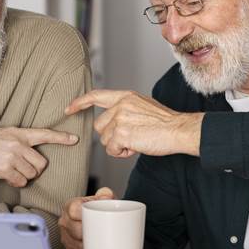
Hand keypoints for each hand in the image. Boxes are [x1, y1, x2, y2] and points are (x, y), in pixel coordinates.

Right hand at [0, 127, 78, 187]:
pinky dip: (15, 182)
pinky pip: (21, 181)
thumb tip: (33, 157)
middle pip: (41, 164)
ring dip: (23, 176)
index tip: (74, 139)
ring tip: (10, 170)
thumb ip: (20, 141)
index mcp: (19, 133)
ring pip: (32, 174)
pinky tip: (5, 175)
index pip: (44, 134)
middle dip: (34, 169)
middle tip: (22, 168)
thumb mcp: (4, 134)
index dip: (60, 138)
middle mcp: (18, 144)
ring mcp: (12, 156)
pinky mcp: (6, 169)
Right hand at [59, 187, 115, 248]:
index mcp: (70, 206)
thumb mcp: (102, 198)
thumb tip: (107, 196)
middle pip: (75, 230)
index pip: (73, 210)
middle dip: (88, 235)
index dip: (83, 215)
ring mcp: (65, 237)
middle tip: (104, 237)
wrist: (93, 218)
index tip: (96, 219)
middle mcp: (64, 222)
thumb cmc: (97, 208)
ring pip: (74, 246)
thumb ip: (106, 194)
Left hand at [65, 89, 202, 157]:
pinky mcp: (121, 133)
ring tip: (137, 141)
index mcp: (126, 96)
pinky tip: (136, 147)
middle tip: (132, 138)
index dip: (80, 102)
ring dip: (118, 145)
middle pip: (99, 126)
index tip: (69, 108)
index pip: (96, 95)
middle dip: (111, 136)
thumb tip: (113, 123)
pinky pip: (111, 150)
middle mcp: (120, 105)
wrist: (178, 130)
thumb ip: (126, 109)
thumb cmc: (165, 123)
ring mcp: (120, 118)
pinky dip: (121, 153)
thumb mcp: (143, 106)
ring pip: (105, 140)